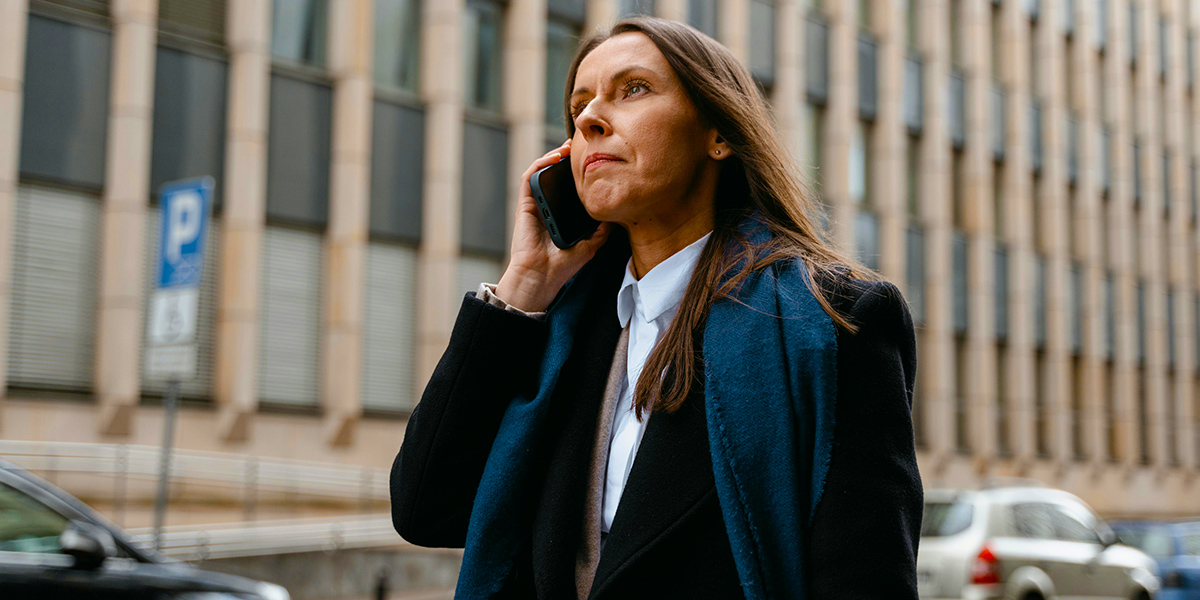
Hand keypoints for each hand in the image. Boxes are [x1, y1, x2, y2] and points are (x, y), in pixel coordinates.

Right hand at [496, 139, 611, 311]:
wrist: (542, 276)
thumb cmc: (563, 265)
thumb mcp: (590, 245)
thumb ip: (601, 230)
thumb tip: (615, 216)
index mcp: (561, 215)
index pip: (569, 188)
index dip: (578, 174)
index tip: (593, 162)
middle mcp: (547, 207)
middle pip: (555, 176)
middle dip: (567, 159)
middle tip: (582, 148)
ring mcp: (535, 204)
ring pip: (541, 172)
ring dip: (553, 156)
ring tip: (568, 147)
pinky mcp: (524, 204)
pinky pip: (529, 178)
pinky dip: (540, 164)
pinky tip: (554, 157)